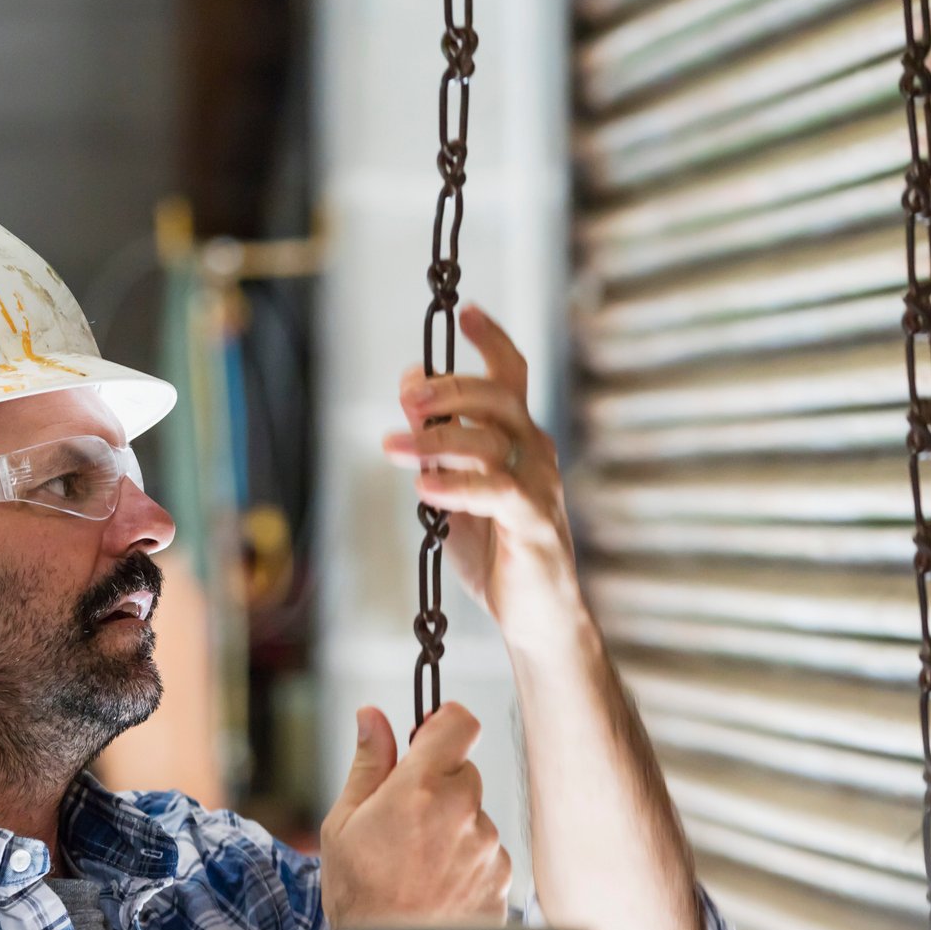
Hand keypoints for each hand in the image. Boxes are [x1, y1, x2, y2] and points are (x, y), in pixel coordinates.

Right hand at [317, 703, 511, 927]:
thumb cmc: (358, 895)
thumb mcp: (343, 823)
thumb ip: (369, 764)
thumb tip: (373, 717)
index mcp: (422, 789)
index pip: (459, 722)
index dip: (442, 723)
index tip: (428, 736)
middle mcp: (463, 812)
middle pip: (465, 771)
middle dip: (438, 784)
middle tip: (404, 818)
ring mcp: (488, 847)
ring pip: (475, 815)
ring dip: (452, 827)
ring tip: (417, 865)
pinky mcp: (502, 878)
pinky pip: (487, 853)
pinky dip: (466, 862)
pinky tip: (436, 886)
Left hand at [383, 303, 582, 652]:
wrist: (534, 616)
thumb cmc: (494, 552)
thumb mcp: (452, 491)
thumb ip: (436, 446)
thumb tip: (410, 397)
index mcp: (517, 438)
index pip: (511, 375)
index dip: (492, 340)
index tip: (466, 313)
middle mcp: (534, 452)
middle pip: (497, 398)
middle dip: (449, 388)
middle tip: (406, 395)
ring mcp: (539, 485)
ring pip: (489, 441)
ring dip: (434, 441)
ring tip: (391, 448)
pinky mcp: (534, 523)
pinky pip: (495, 491)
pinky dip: (456, 485)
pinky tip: (423, 487)